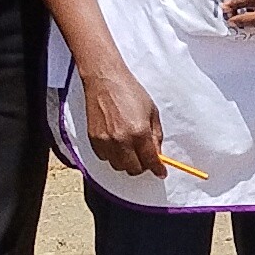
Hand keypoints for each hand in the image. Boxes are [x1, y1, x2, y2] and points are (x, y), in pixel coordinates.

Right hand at [80, 58, 166, 181]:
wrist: (105, 80)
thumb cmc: (130, 92)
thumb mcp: (152, 111)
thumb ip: (156, 135)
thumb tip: (157, 154)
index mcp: (139, 132)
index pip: (150, 161)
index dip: (158, 169)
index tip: (161, 173)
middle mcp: (121, 140)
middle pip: (134, 169)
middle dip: (142, 166)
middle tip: (145, 158)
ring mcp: (106, 141)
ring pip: (118, 166)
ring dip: (127, 162)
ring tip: (130, 149)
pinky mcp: (94, 140)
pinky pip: (105, 158)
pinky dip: (113, 156)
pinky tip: (117, 143)